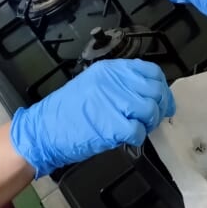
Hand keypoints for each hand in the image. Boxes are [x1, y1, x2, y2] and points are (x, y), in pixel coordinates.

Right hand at [10, 59, 174, 177]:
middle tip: (152, 119)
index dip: (162, 87)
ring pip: (150, 110)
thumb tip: (151, 94)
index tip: (162, 100)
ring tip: (138, 128)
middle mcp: (113, 81)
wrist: (44, 130)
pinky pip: (139, 130)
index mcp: (109, 69)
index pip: (150, 71)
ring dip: (149, 123)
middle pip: (154, 90)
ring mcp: (112, 102)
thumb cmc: (69, 112)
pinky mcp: (111, 125)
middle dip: (159, 107)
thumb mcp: (94, 85)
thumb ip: (121, 85)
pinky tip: (128, 138)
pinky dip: (137, 137)